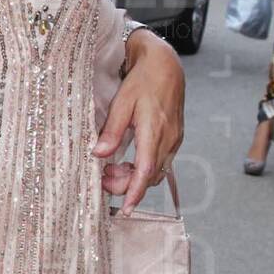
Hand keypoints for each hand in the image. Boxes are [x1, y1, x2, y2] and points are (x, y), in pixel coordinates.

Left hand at [94, 30, 185, 209]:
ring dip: (135, 177)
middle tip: (104, 181)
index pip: (145, 172)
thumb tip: (98, 154)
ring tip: (112, 171)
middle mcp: (168, 139)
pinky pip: (161, 162)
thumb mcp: (122, 102)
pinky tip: (127, 163)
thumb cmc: (143, 80)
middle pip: (150, 176)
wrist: (166, 65)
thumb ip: (111, 130)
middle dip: (128, 186)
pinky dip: (144, 169)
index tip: (126, 209)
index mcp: (154, 131)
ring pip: (156, 171)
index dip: (135, 193)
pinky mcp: (175, 138)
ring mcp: (174, 140)